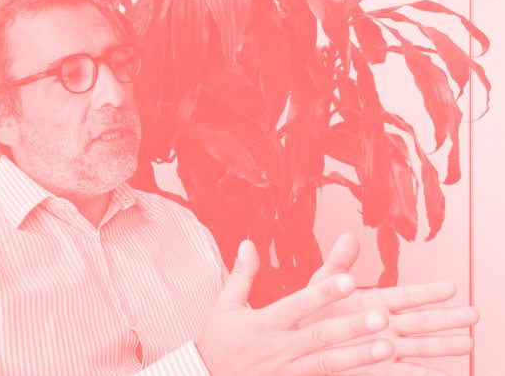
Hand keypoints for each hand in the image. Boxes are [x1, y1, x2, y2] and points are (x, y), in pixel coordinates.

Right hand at [196, 240, 394, 375]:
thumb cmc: (219, 341)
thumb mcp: (224, 305)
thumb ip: (242, 275)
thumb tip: (247, 243)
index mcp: (264, 323)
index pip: (298, 305)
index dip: (323, 293)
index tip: (348, 280)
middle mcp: (278, 347)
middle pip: (319, 336)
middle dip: (351, 327)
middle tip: (381, 317)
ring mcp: (287, 370)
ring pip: (327, 363)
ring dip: (358, 356)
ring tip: (388, 347)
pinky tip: (372, 372)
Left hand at [301, 233, 478, 375]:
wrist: (299, 343)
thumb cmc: (313, 311)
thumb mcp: (322, 285)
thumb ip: (337, 264)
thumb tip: (348, 236)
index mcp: (375, 302)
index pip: (405, 295)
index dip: (426, 292)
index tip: (450, 287)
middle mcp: (385, 325)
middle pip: (420, 321)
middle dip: (446, 319)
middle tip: (473, 315)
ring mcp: (384, 348)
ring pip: (419, 346)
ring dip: (442, 346)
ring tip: (467, 344)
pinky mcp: (377, 369)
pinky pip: (403, 373)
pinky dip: (422, 374)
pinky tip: (444, 375)